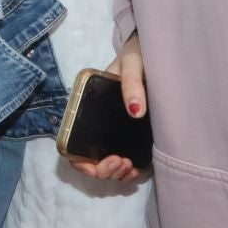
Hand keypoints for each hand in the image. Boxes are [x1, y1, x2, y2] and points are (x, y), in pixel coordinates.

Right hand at [64, 33, 147, 182]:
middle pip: (91, 161)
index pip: (73, 144)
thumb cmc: (136, 57)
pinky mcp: (133, 138)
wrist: (153, 54)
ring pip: (108, 167)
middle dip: (104, 170)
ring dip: (115, 174)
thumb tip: (136, 111)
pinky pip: (125, 164)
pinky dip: (128, 173)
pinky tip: (136, 168)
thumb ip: (130, 84)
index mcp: (89, 110)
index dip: (81, 163)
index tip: (97, 165)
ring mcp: (116, 133)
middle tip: (121, 162)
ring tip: (130, 165)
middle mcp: (99, 125)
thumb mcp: (131, 64)